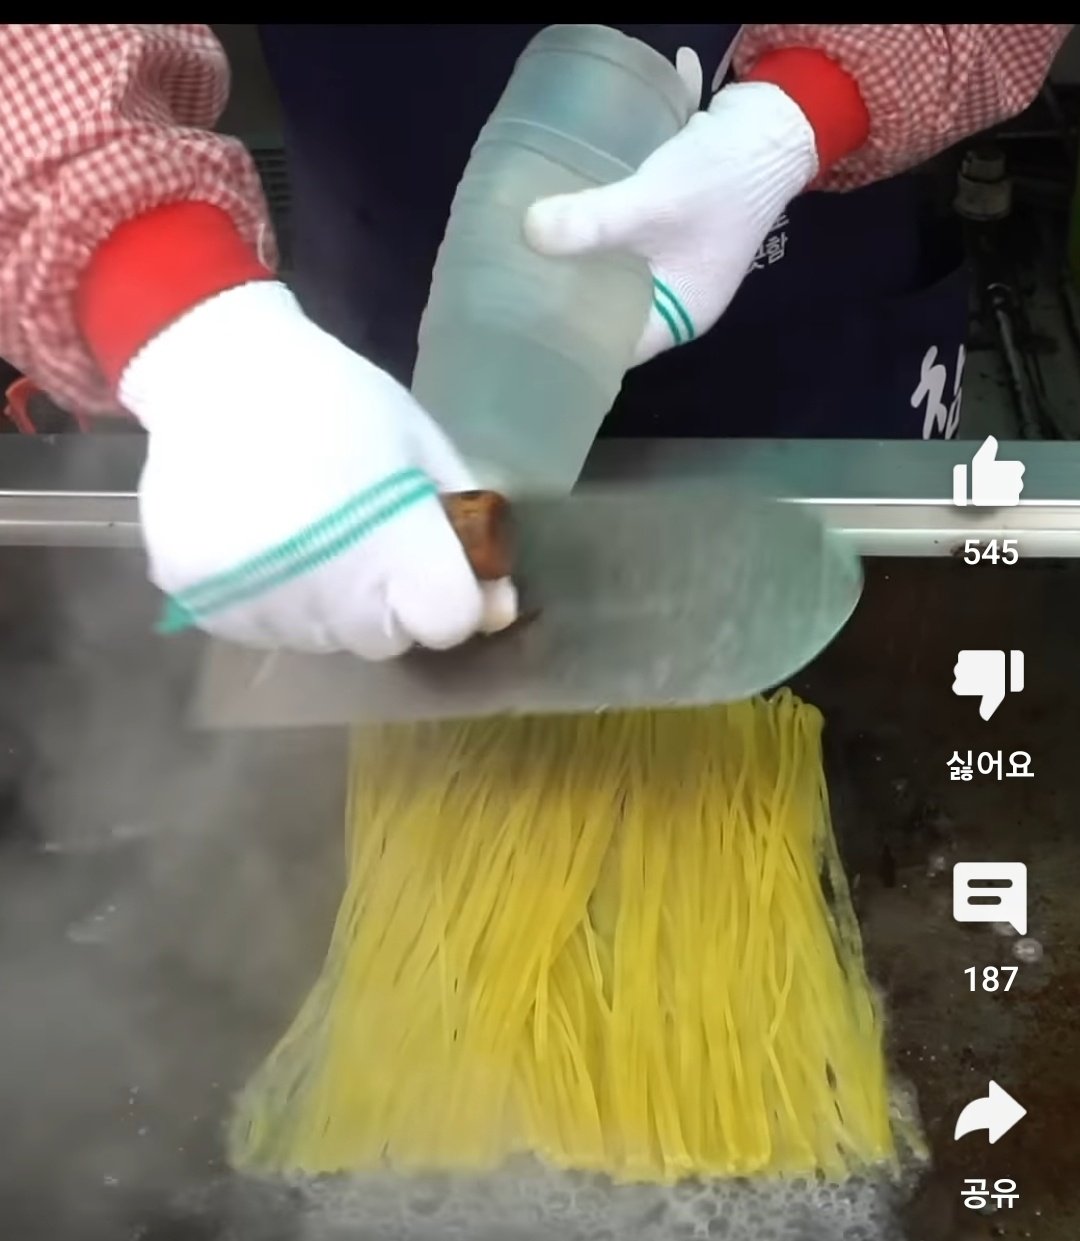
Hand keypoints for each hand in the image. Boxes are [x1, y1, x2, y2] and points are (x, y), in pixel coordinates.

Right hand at [120, 280, 517, 657]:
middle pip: (381, 639)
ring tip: (299, 531)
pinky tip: (256, 541)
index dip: (443, 595)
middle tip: (356, 537)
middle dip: (384, 603)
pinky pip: (257, 627)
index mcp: (393, 544)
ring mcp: (255, 599)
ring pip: (318, 639)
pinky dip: (265, 598)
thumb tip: (498, 610)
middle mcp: (324, 588)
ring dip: (322, 603)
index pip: (445, 622)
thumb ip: (467, 533)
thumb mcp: (423, 448)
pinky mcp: (197, 600)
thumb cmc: (338, 400)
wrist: (217, 370)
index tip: (420, 558)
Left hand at [524, 76, 817, 365]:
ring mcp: (672, 261)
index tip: (524, 329)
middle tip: (509, 289)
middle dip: (564, 300)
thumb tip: (528, 232)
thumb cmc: (722, 179)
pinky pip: (619, 243)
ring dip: (574, 265)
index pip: (613, 348)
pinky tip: (552, 223)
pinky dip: (591, 235)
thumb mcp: (652, 203)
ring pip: (611, 274)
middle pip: (608, 311)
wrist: (772, 122)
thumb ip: (593, 222)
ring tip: (518, 257)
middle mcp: (676, 297)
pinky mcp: (664, 226)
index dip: (570, 344)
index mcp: (680, 314)